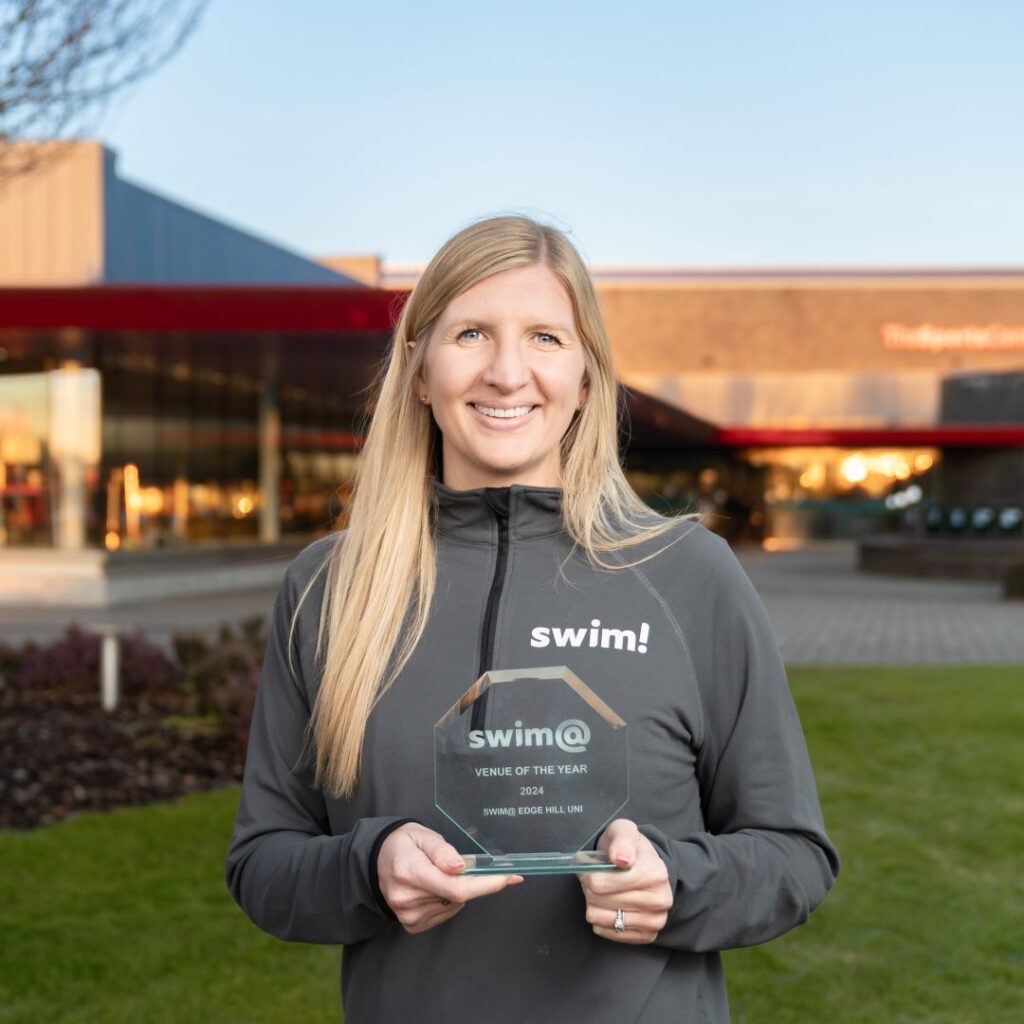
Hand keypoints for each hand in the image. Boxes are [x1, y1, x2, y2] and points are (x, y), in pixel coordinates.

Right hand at [377, 823, 522, 933]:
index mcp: (410, 871)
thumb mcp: (423, 835)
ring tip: (437, 873)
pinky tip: (433, 887)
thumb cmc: (404, 843)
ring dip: (456, 890)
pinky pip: (445, 913)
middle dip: (470, 880)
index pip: (456, 887)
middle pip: (457, 896)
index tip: (509, 878)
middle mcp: (406, 898)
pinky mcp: (411, 925)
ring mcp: (407, 915)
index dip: (486, 884)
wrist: (379, 859)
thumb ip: (443, 851)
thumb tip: (460, 867)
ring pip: (453, 905)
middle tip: (460, 864)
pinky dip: (447, 900)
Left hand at [578, 818, 672, 944]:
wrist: (644, 866)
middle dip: (590, 888)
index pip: (601, 883)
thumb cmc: (629, 849)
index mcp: (656, 872)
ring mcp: (655, 920)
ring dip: (594, 904)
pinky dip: (600, 919)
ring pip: (601, 919)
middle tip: (596, 877)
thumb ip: (622, 841)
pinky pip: (606, 932)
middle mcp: (660, 900)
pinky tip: (608, 906)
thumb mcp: (624, 831)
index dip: (588, 874)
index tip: (590, 866)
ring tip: (602, 891)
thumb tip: (621, 858)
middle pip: (599, 901)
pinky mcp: (646, 936)